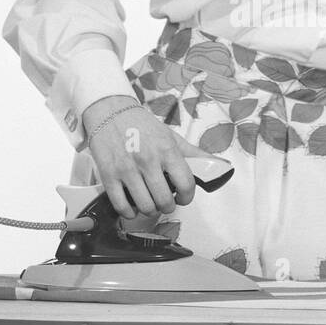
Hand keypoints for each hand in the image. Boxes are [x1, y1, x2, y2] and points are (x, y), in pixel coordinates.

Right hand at [81, 95, 205, 219]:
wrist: (110, 111)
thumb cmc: (142, 125)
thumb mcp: (171, 136)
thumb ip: (193, 153)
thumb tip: (217, 164)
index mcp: (167, 150)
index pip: (185, 184)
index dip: (187, 197)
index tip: (183, 197)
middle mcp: (148, 160)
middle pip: (164, 200)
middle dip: (168, 206)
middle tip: (165, 202)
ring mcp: (126, 168)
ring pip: (144, 206)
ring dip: (150, 210)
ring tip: (149, 204)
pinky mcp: (108, 174)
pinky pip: (121, 205)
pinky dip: (129, 213)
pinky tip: (132, 208)